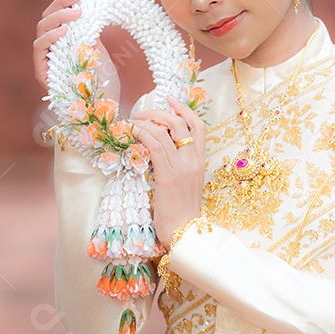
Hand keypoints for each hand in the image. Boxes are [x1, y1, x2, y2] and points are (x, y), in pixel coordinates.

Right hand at [32, 0, 120, 100]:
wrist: (105, 109)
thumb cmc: (103, 82)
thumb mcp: (98, 48)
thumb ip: (88, 29)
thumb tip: (86, 2)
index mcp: (63, 42)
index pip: (57, 15)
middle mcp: (51, 50)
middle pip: (46, 19)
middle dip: (61, 4)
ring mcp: (45, 61)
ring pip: (40, 31)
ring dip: (57, 18)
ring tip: (75, 13)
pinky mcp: (42, 73)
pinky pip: (39, 49)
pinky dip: (50, 37)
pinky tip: (64, 30)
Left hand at [130, 96, 205, 248]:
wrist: (186, 233)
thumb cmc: (183, 212)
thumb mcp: (186, 184)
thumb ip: (179, 166)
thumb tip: (160, 151)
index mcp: (200, 162)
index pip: (199, 127)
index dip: (186, 109)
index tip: (171, 100)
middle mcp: (193, 161)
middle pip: (180, 123)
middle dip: (160, 112)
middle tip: (143, 112)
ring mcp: (181, 167)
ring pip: (165, 132)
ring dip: (146, 122)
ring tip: (134, 122)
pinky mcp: (167, 175)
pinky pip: (155, 146)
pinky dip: (143, 135)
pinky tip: (134, 134)